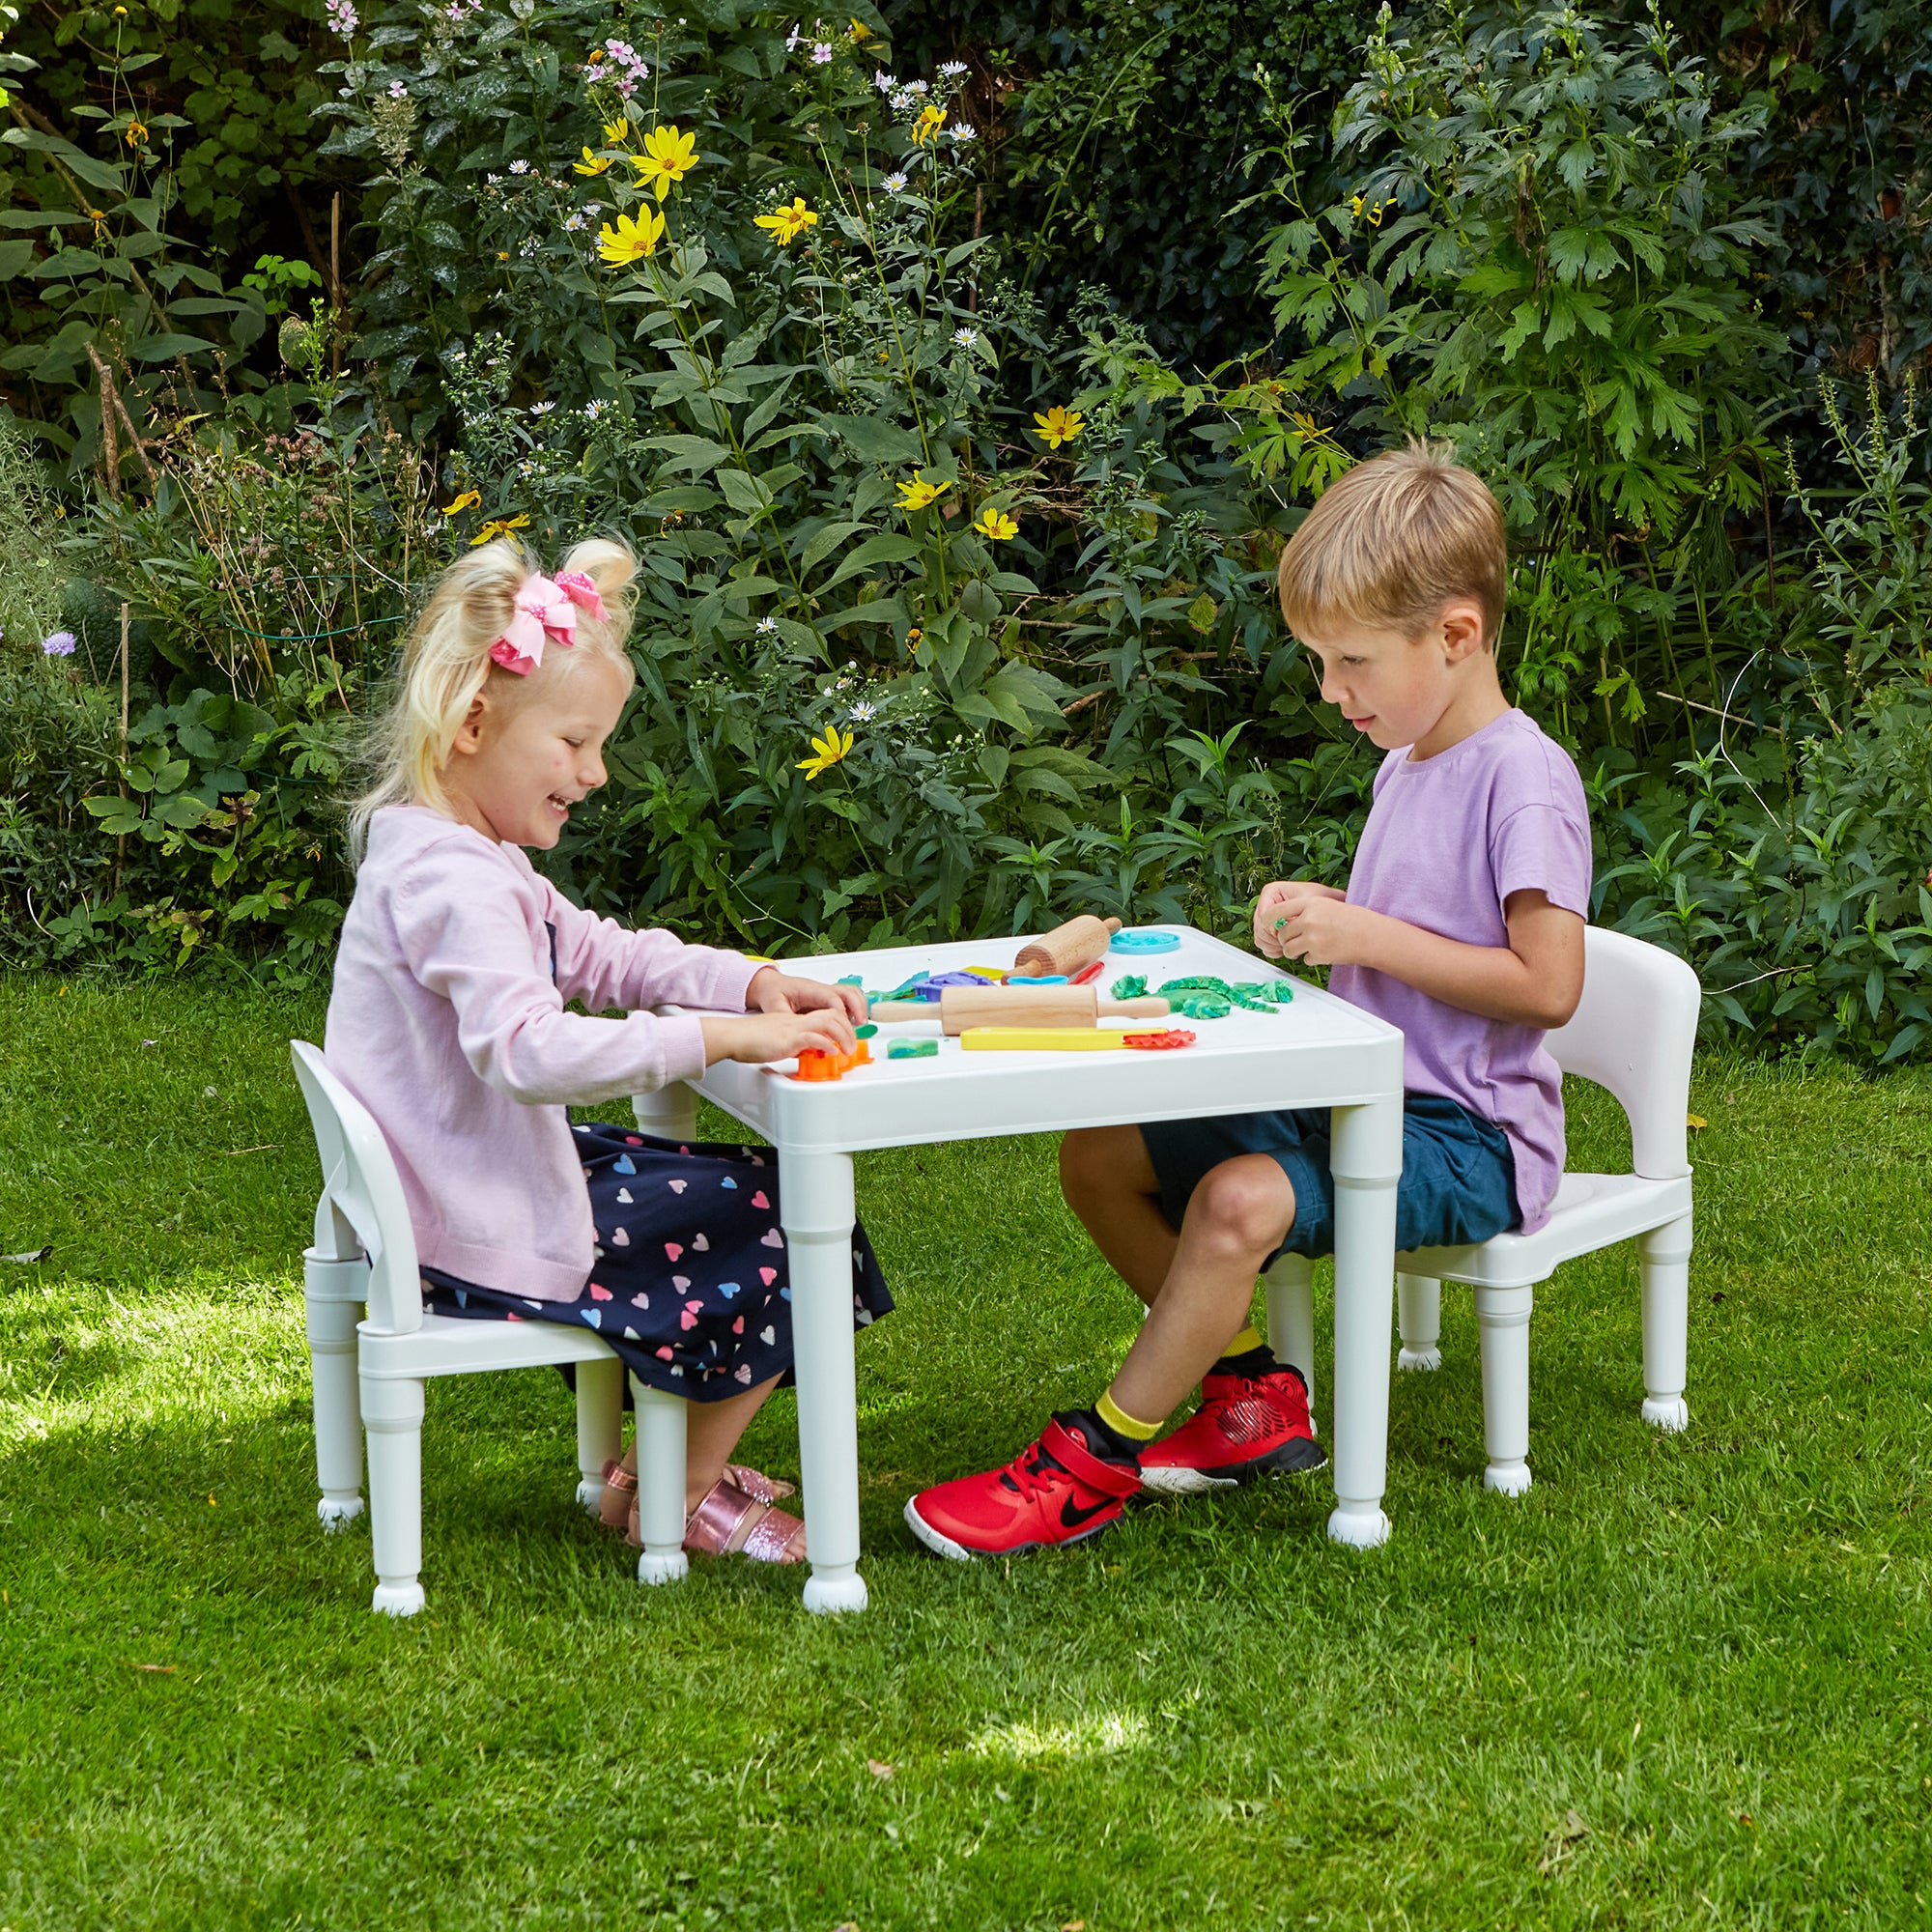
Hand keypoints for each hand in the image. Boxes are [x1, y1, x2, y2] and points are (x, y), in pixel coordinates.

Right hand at [701, 1007, 857, 1066]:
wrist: (731, 1036)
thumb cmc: (747, 1039)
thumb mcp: (775, 1039)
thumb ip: (792, 1043)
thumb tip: (803, 1052)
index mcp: (793, 1019)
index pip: (824, 1014)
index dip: (840, 1024)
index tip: (846, 1037)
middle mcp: (796, 1020)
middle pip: (832, 1014)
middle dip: (848, 1029)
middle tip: (852, 1044)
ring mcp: (793, 1028)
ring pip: (829, 1022)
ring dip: (843, 1037)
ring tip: (846, 1050)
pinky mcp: (788, 1039)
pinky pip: (814, 1037)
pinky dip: (827, 1044)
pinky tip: (831, 1052)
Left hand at [746, 965, 867, 1026]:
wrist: (769, 985)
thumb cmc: (772, 992)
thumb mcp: (773, 1007)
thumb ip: (786, 1019)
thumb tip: (798, 1031)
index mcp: (809, 989)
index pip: (831, 997)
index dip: (840, 1011)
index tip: (845, 1025)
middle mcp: (820, 989)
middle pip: (847, 991)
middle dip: (858, 1007)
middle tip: (862, 1024)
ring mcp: (825, 993)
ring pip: (851, 993)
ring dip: (860, 1006)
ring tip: (862, 1024)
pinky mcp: (827, 999)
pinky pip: (847, 1000)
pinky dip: (856, 1009)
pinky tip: (855, 1023)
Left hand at [1262, 885, 1377, 968]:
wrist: (1371, 935)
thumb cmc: (1350, 919)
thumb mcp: (1326, 905)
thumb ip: (1303, 911)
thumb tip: (1278, 922)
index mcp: (1310, 903)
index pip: (1276, 910)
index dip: (1267, 919)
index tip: (1265, 924)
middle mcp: (1308, 919)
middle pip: (1282, 933)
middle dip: (1285, 940)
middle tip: (1296, 940)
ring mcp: (1313, 938)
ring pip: (1288, 949)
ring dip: (1294, 951)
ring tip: (1308, 947)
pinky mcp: (1318, 954)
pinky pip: (1305, 959)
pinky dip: (1312, 958)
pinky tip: (1326, 951)